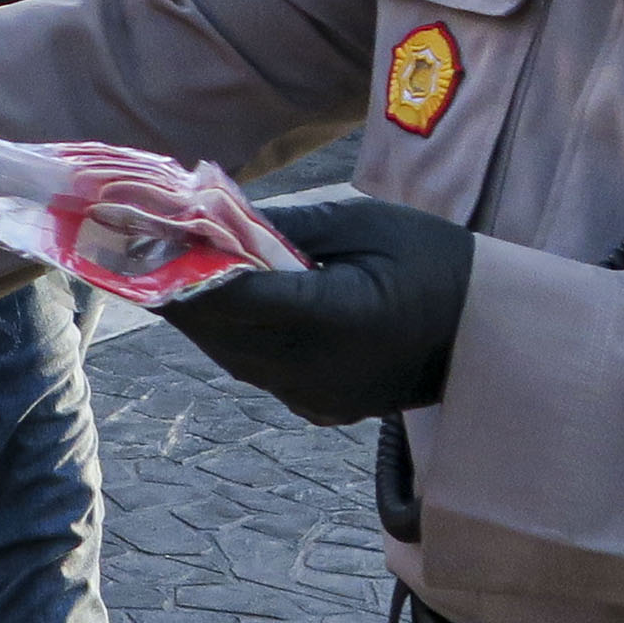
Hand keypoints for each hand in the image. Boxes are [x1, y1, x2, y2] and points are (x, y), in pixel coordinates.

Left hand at [160, 192, 476, 426]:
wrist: (488, 334)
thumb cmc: (432, 261)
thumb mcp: (366, 222)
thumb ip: (287, 225)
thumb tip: (211, 216)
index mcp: (339, 321)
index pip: (240, 295)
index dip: (184, 267)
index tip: (143, 234)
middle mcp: (319, 371)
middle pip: (222, 331)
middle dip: (175, 288)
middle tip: (135, 243)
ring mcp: (317, 397)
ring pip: (230, 355)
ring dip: (196, 313)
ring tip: (164, 265)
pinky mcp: (318, 406)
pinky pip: (255, 369)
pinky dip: (228, 334)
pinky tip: (213, 299)